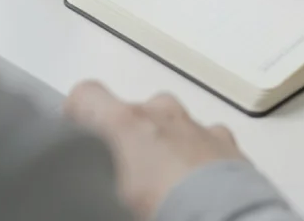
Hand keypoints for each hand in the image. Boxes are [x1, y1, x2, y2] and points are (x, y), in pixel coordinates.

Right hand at [64, 81, 246, 218]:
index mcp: (124, 124)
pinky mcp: (226, 143)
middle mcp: (161, 114)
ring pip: (172, 123)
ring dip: (166, 145)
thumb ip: (94, 177)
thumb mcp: (108, 198)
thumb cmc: (163, 212)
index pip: (87, 95)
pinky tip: (196, 187)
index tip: (76, 132)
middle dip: (129, 138)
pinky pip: (205, 140)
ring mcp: (197, 126)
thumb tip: (94, 192)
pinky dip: (199, 156)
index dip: (79, 112)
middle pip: (133, 112)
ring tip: (164, 185)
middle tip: (125, 176)